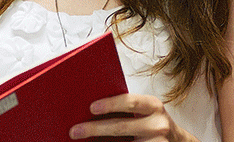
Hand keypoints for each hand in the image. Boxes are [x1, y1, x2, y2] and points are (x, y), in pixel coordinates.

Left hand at [69, 94, 197, 141]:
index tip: (91, 108)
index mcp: (153, 106)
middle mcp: (158, 124)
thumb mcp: (145, 111)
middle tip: (75, 131)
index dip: (110, 104)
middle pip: (121, 127)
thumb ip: (126, 108)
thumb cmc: (152, 123)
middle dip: (95, 129)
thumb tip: (91, 110)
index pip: (129, 102)